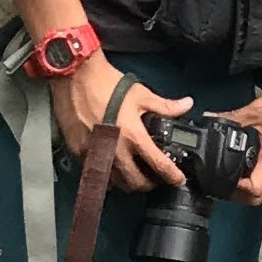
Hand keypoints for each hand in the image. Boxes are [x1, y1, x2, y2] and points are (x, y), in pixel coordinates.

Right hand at [53, 56, 185, 186]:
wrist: (75, 78)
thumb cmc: (106, 84)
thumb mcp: (140, 94)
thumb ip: (165, 105)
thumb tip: (186, 105)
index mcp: (133, 136)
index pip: (158, 165)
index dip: (172, 176)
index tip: (178, 179)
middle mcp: (115, 150)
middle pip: (136, 182)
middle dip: (149, 183)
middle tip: (154, 176)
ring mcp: (95, 154)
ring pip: (115, 183)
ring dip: (128, 182)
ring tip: (134, 174)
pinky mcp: (78, 152)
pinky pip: (95, 173)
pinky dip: (106, 176)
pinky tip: (111, 168)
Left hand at [231, 65, 261, 204]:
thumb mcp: (256, 109)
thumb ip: (231, 117)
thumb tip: (211, 118)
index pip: (255, 191)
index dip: (236, 190)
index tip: (223, 177)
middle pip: (259, 195)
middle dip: (238, 193)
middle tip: (224, 177)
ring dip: (247, 182)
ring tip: (232, 168)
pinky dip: (256, 168)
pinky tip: (248, 153)